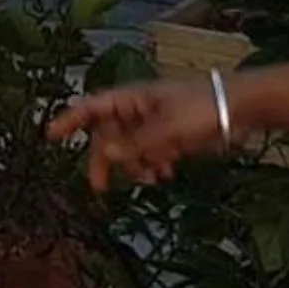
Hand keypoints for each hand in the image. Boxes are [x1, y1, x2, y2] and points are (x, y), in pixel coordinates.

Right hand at [47, 79, 229, 192]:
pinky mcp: (171, 137)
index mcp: (130, 100)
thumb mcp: (166, 128)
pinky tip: (166, 173)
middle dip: (105, 159)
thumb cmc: (200, 108)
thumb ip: (136, 144)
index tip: (49, 137)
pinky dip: (154, 165)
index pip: (90, 108)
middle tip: (99, 187)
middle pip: (108, 135)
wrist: (239, 108)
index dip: (69, 121)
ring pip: (131, 149)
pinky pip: (151, 154)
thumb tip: (106, 154)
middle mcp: (137, 111)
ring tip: (152, 178)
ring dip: (136, 166)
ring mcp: (154, 124)